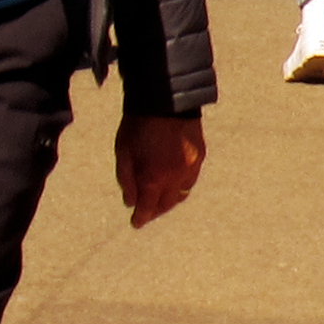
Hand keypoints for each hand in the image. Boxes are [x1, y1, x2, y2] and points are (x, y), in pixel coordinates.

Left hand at [113, 113, 205, 227]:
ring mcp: (190, 168)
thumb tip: (130, 202)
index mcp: (153, 178)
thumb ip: (126, 180)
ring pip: (181, 194)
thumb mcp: (123, 152)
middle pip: (166, 204)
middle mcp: (175, 177)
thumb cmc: (138, 124)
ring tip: (161, 201)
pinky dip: (181, 186)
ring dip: (170, 201)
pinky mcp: (200, 156)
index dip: (141, 218)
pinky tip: (174, 183)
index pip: (147, 208)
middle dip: (155, 211)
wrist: (165, 99)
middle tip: (147, 214)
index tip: (136, 224)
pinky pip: (190, 179)